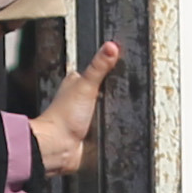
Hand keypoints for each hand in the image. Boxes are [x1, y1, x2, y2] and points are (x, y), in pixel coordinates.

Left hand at [30, 40, 121, 176]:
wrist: (58, 147)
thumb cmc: (64, 117)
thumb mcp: (86, 85)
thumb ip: (99, 66)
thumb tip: (112, 45)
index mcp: (76, 82)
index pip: (96, 69)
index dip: (110, 66)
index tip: (124, 61)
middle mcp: (80, 98)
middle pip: (104, 89)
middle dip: (116, 90)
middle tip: (132, 86)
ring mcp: (85, 116)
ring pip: (107, 108)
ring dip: (115, 109)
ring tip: (129, 104)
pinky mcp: (91, 132)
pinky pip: (107, 125)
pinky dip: (113, 125)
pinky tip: (120, 123)